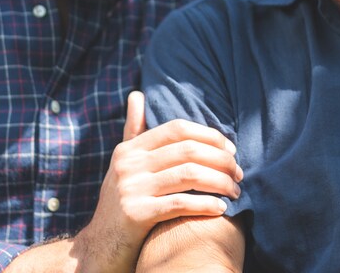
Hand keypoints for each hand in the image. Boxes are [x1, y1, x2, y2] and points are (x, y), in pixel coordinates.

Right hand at [70, 91, 242, 272]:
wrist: (101, 246)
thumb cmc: (121, 201)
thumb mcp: (124, 164)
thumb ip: (134, 131)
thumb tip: (137, 94)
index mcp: (130, 149)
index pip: (178, 129)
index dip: (209, 136)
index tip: (231, 150)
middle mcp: (128, 165)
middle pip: (188, 151)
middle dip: (221, 161)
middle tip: (239, 174)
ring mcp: (130, 189)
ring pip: (189, 175)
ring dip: (220, 182)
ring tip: (235, 191)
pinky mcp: (135, 215)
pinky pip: (180, 204)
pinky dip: (205, 204)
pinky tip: (221, 209)